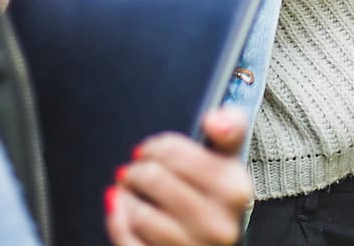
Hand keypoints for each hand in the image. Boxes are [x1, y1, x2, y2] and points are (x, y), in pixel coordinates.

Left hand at [105, 107, 252, 245]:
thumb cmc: (215, 203)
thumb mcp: (228, 164)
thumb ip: (229, 129)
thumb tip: (214, 119)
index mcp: (235, 189)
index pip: (178, 153)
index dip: (157, 147)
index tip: (151, 149)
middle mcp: (219, 223)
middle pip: (155, 178)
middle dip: (137, 170)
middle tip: (135, 170)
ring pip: (140, 212)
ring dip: (127, 197)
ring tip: (131, 192)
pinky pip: (128, 240)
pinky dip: (118, 221)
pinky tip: (123, 211)